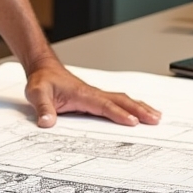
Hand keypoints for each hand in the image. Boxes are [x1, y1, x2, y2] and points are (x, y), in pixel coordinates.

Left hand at [25, 60, 161, 128]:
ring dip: (139, 107)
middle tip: (155, 119)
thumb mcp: (37, 94)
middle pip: (120, 101)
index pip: (104, 105)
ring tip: (155, 116)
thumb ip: (43, 108)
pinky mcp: (94, 97)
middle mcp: (92, 93)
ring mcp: (95, 95)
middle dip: (139, 110)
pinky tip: (138, 110)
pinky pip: (117, 101)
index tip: (133, 122)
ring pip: (121, 99)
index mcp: (82, 94)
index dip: (118, 114)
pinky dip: (131, 105)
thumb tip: (47, 122)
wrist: (43, 69)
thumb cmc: (42, 80)